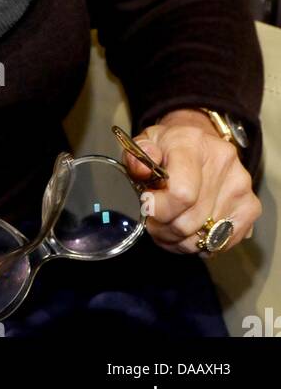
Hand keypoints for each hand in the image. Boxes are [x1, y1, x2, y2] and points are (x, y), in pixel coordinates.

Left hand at [122, 108, 261, 255]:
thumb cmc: (168, 147)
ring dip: (181, 241)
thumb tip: (139, 168)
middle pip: (190, 221)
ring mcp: (241, 185)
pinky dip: (203, 245)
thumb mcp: (146, 144)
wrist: (199, 142)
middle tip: (154, 222)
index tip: (148, 207)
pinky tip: (190, 231)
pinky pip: (222, 242)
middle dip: (165, 229)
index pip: (182, 194)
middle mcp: (223, 162)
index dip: (160, 210)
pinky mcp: (251, 206)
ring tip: (169, 227)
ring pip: (205, 238)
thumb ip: (137, 156)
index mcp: (192, 143)